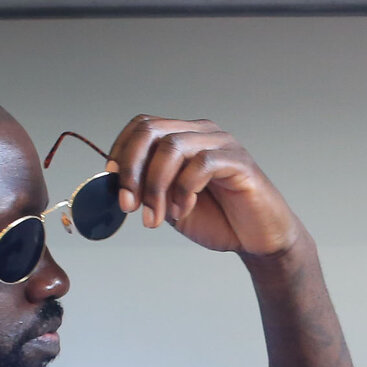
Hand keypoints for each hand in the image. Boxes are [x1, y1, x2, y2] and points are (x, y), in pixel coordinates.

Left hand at [104, 116, 304, 257]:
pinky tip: (184, 210)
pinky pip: (201, 164)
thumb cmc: (219, 220)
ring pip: (172, 147)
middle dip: (132, 169)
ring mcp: (221, 144)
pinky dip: (184, 190)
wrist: (257, 240)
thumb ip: (147, 189)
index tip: (110, 182)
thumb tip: (112, 184)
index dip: (120, 151)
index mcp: (183, 137)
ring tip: (156, 218)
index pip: (142, 126)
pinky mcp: (239, 162)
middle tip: (128, 205)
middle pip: (152, 131)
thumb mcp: (169, 204)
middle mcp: (201, 133)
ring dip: (155, 187)